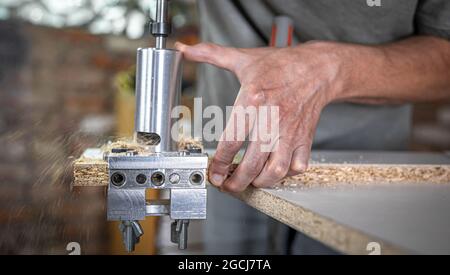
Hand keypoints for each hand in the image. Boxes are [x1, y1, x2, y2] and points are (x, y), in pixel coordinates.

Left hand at [176, 41, 349, 191]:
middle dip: (236, 182)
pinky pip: (298, 166)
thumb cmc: (280, 64)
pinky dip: (286, 175)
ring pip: (276, 170)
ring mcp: (291, 132)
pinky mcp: (305, 138)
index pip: (231, 140)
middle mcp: (272, 119)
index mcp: (253, 100)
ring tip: (250, 182)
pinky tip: (275, 171)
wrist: (317, 68)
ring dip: (261, 182)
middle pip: (252, 163)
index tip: (212, 173)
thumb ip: (210, 54)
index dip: (219, 162)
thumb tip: (183, 49)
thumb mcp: (243, 57)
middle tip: (228, 185)